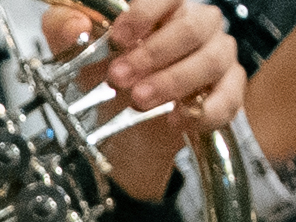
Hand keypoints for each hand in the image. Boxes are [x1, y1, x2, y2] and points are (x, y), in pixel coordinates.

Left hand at [47, 0, 245, 198]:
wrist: (119, 134)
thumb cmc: (106, 83)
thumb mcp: (74, 57)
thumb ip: (67, 32)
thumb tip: (74, 25)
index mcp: (163, 12)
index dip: (145, 12)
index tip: (118, 37)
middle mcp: (196, 30)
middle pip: (193, 27)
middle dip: (153, 53)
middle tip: (119, 77)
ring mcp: (215, 59)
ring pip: (213, 60)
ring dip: (174, 81)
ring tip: (139, 100)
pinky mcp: (226, 94)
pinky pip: (228, 98)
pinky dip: (203, 111)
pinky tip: (175, 119)